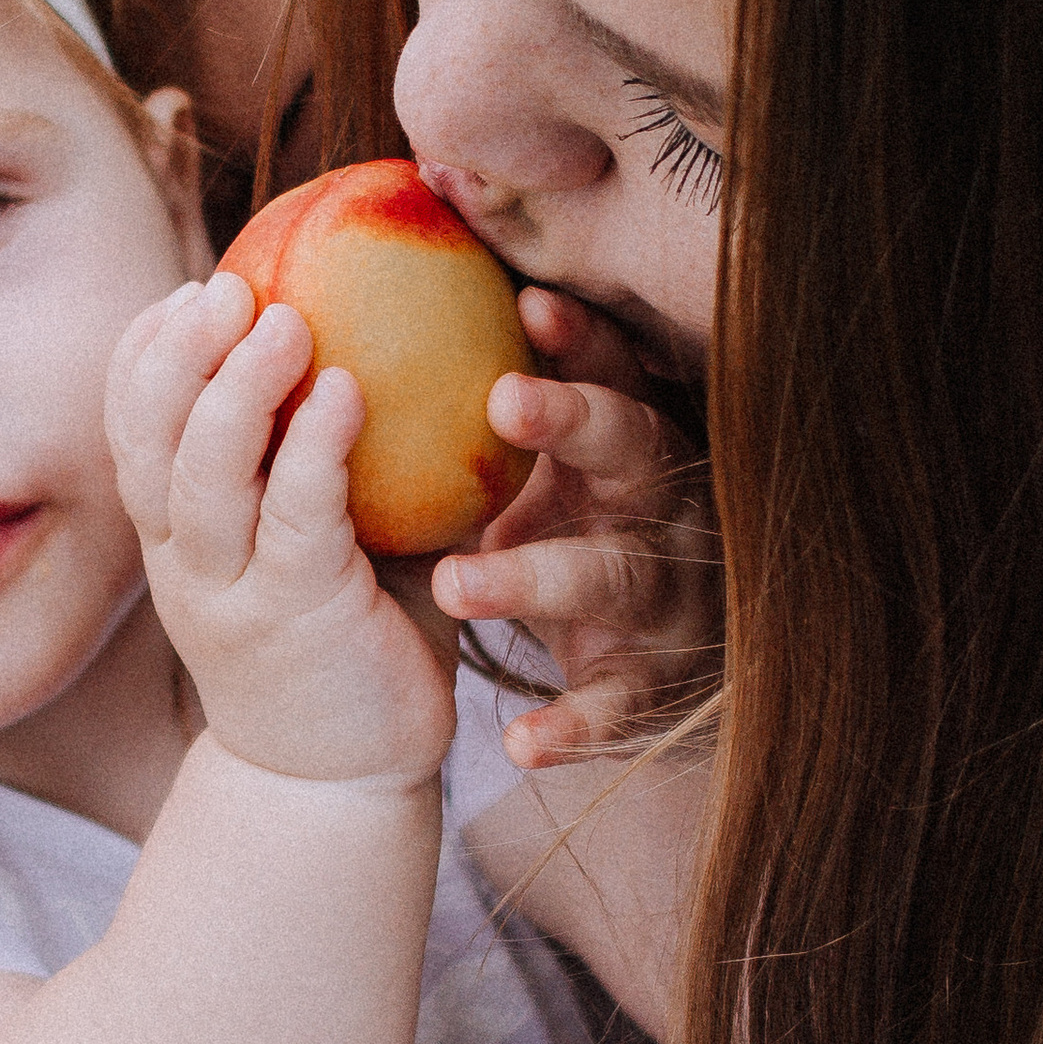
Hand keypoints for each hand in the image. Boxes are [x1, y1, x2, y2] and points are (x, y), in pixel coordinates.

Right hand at [107, 279, 452, 789]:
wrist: (340, 782)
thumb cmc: (346, 643)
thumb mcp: (310, 546)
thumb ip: (320, 461)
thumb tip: (384, 337)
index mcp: (175, 537)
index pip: (129, 429)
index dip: (145, 355)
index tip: (190, 293)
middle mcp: (184, 561)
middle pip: (147, 437)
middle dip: (176, 352)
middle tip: (228, 286)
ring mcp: (231, 593)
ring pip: (202, 473)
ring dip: (238, 387)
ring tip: (283, 319)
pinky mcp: (297, 617)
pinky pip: (294, 517)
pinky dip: (313, 447)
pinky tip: (347, 393)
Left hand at [433, 287, 718, 764]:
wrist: (644, 668)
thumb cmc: (574, 532)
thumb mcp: (548, 470)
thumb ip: (493, 406)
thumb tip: (378, 307)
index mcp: (628, 442)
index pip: (614, 371)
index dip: (582, 338)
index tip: (527, 301)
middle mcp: (659, 505)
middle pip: (634, 447)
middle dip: (575, 420)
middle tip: (502, 399)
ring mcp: (664, 595)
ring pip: (611, 575)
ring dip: (534, 575)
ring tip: (456, 583)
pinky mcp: (651, 682)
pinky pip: (617, 703)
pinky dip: (573, 723)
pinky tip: (520, 742)